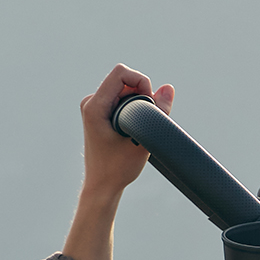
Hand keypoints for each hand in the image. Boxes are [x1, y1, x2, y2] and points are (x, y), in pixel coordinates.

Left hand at [80, 64, 174, 202]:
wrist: (102, 186)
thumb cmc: (119, 168)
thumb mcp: (144, 140)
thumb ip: (159, 112)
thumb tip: (168, 87)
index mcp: (94, 106)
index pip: (121, 72)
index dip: (141, 81)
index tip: (150, 102)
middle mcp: (91, 102)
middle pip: (124, 80)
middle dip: (142, 93)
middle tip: (147, 119)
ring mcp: (93, 106)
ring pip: (124, 89)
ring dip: (138, 101)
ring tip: (139, 126)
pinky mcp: (99, 112)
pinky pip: (120, 97)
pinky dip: (133, 106)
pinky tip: (133, 127)